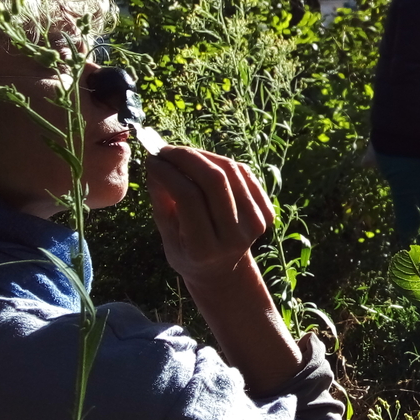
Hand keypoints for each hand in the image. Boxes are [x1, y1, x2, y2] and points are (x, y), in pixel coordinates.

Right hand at [147, 146, 274, 287]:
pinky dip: (222, 163)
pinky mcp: (267, 213)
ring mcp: (255, 224)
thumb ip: (160, 197)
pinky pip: (244, 173)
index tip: (152, 158)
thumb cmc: (186, 249)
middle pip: (214, 180)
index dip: (169, 172)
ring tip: (183, 156)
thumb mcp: (166, 231)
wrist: (222, 269)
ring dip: (204, 156)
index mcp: (204, 248)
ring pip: (231, 171)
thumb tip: (156, 160)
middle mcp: (234, 237)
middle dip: (187, 157)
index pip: (188, 197)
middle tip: (167, 150)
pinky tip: (205, 165)